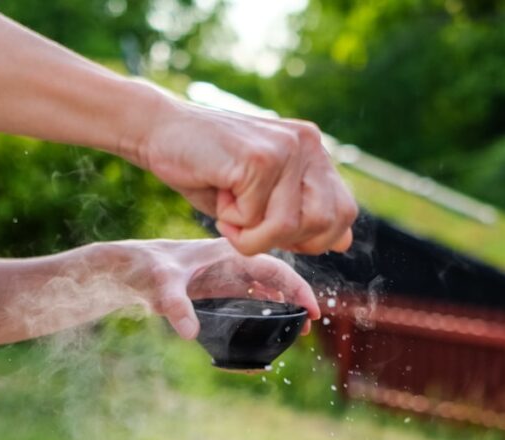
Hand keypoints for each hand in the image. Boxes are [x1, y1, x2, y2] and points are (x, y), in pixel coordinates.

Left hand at [112, 237, 320, 338]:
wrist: (127, 267)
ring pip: (267, 286)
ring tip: (298, 329)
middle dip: (296, 299)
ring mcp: (227, 273)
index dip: (297, 288)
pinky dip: (269, 306)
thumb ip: (176, 307)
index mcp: (228, 253)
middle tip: (309, 327)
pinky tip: (275, 323)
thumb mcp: (161, 287)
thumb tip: (189, 334)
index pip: (274, 267)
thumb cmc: (145, 269)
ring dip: (285, 304)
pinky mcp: (220, 285)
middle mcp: (232, 261)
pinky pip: (253, 293)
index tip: (311, 311)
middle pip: (276, 277)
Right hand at [133, 89, 357, 257]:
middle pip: (324, 224)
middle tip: (247, 222)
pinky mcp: (261, 157)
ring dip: (252, 235)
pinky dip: (231, 223)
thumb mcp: (263, 201)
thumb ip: (303, 218)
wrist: (160, 131)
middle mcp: (308, 143)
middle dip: (283, 239)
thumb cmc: (209, 171)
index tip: (274, 230)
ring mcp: (287, 147)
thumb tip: (344, 243)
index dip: (313, 238)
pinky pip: (256, 220)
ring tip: (229, 207)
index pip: (344, 213)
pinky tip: (218, 190)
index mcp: (314, 151)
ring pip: (289, 227)